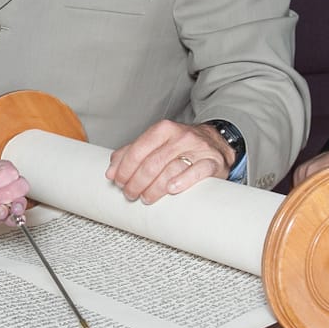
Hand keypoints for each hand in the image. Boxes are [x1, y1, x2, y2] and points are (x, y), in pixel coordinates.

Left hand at [0, 160, 29, 226]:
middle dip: (9, 194)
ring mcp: (6, 199)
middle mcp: (6, 183)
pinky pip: (15, 217)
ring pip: (20, 202)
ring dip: (15, 208)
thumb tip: (2, 211)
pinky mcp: (4, 213)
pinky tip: (10, 220)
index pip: (11, 172)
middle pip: (21, 186)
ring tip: (3, 211)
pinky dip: (14, 220)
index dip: (1, 180)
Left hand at [105, 120, 230, 203]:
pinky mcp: (212, 162)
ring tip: (145, 198)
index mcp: (164, 129)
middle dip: (136, 182)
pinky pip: (197, 171)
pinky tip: (171, 189)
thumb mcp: (157, 144)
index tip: (118, 181)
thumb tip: (111, 170)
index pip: (138, 149)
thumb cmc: (182, 147)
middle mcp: (181, 136)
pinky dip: (183, 181)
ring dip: (154, 187)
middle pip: (152, 162)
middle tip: (130, 194)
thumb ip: (133, 154)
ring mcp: (198, 148)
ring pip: (171, 169)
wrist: (217, 144)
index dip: (125, 168)